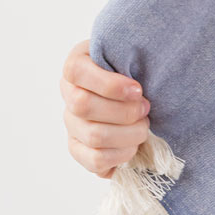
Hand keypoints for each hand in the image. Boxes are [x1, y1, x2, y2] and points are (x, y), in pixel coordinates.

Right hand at [61, 37, 150, 178]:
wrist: (132, 87)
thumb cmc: (131, 67)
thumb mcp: (127, 53)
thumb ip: (128, 57)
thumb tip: (140, 83)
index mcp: (76, 66)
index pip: (76, 72)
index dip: (109, 84)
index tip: (138, 90)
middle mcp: (68, 95)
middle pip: (84, 106)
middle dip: (124, 111)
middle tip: (146, 109)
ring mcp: (71, 124)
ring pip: (93, 136)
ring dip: (127, 135)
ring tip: (144, 127)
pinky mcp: (78, 149)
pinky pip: (95, 160)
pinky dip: (120, 155)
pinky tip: (134, 146)